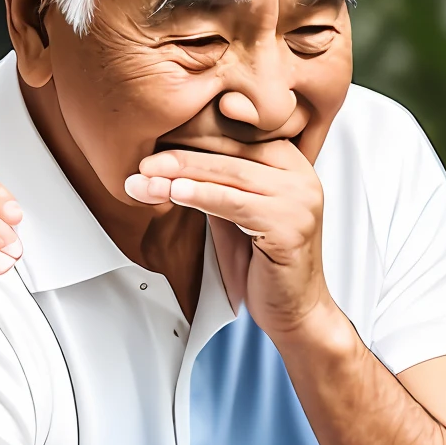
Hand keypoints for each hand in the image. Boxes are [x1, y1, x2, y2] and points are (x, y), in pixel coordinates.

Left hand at [126, 139, 337, 342]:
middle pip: (233, 153)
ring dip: (184, 174)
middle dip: (183, 155)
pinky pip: (235, 204)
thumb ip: (216, 182)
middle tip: (144, 161)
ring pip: (232, 174)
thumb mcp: (236, 210)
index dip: (195, 135)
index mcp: (290, 163)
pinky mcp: (290, 227)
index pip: (237, 136)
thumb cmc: (262, 262)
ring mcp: (300, 200)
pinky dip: (202, 196)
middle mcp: (301, 176)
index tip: (156, 138)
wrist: (295, 309)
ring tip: (149, 175)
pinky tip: (176, 193)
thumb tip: (165, 161)